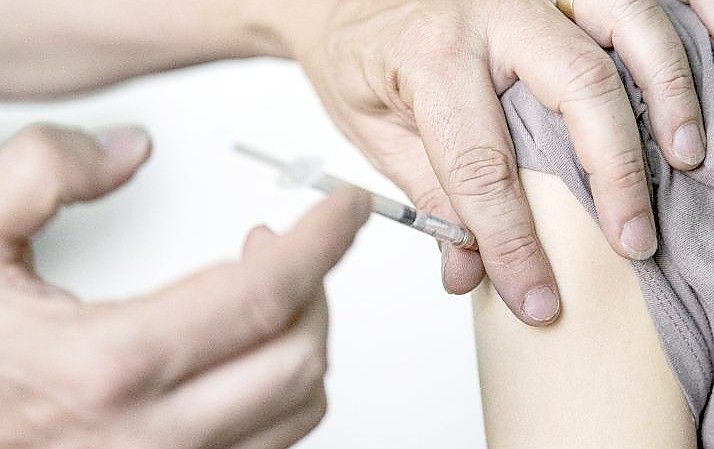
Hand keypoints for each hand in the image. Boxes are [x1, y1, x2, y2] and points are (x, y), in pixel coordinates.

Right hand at [0, 124, 369, 448]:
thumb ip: (38, 176)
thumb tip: (128, 151)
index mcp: (107, 365)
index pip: (262, 295)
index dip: (322, 240)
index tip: (346, 207)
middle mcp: (151, 435)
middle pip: (297, 355)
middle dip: (316, 285)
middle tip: (293, 242)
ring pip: (298, 406)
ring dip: (306, 334)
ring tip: (268, 290)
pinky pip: (273, 440)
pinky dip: (285, 384)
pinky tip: (253, 348)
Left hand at [289, 0, 713, 325]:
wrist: (344, 0)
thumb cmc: (360, 63)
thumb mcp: (377, 138)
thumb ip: (432, 199)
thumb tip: (470, 272)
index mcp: (430, 57)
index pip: (483, 168)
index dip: (514, 245)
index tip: (538, 300)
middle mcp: (490, 10)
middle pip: (577, 89)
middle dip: (613, 174)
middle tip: (634, 241)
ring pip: (626, 25)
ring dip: (667, 94)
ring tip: (686, 159)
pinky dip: (695, 9)